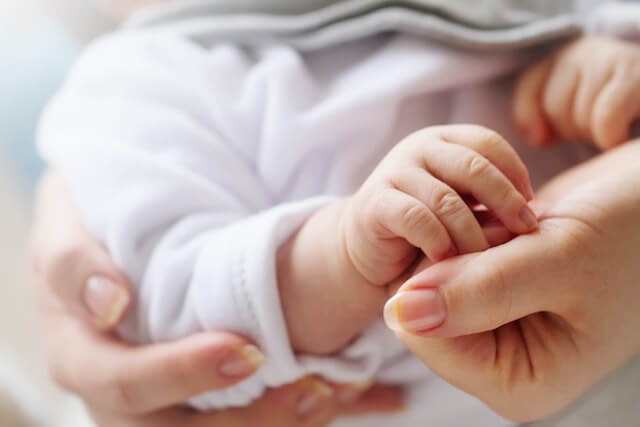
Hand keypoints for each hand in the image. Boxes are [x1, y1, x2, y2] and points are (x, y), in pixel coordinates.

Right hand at [30, 171, 403, 426]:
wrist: (111, 231)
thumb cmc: (85, 229)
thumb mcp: (62, 232)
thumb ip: (73, 265)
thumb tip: (110, 304)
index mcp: (86, 359)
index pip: (128, 386)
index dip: (185, 376)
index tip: (245, 352)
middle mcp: (128, 392)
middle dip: (255, 415)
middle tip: (314, 389)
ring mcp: (171, 395)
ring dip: (287, 419)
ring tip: (341, 392)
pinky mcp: (212, 386)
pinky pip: (259, 406)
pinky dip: (313, 404)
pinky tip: (365, 393)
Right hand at [279, 124, 534, 354]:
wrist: (370, 248)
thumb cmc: (428, 229)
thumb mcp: (464, 206)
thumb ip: (492, 201)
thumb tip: (543, 215)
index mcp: (445, 141)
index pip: (488, 144)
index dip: (515, 174)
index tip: (532, 212)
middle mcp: (419, 150)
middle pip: (472, 165)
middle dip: (504, 200)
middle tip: (525, 232)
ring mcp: (394, 174)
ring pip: (445, 198)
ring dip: (471, 233)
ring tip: (485, 260)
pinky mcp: (374, 204)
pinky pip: (415, 219)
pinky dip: (438, 242)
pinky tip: (447, 262)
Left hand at [383, 141, 639, 421]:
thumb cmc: (636, 234)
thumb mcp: (564, 259)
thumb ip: (482, 289)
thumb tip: (401, 313)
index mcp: (518, 381)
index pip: (423, 335)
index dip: (440, 277)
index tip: (496, 243)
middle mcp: (499, 359)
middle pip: (424, 303)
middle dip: (463, 255)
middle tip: (521, 236)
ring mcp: (495, 323)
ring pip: (435, 272)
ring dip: (473, 235)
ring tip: (531, 230)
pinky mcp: (496, 289)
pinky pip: (455, 253)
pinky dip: (480, 226)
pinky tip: (524, 223)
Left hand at [514, 36, 639, 148]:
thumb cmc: (611, 113)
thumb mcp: (568, 112)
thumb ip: (538, 118)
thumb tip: (536, 138)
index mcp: (566, 55)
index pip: (530, 85)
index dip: (533, 116)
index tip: (546, 136)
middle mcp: (590, 49)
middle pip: (554, 106)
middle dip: (571, 128)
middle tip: (594, 128)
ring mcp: (617, 58)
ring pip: (580, 115)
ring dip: (593, 134)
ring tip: (611, 129)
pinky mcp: (637, 78)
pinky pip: (605, 118)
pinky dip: (609, 136)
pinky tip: (619, 139)